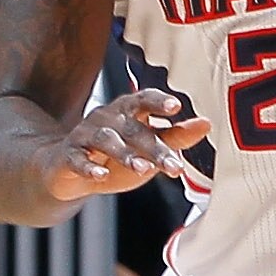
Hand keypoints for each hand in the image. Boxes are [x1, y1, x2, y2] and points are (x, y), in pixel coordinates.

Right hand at [39, 90, 212, 204]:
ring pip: (106, 140)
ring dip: (124, 154)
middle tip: (174, 166)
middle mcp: (107, 118)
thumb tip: (206, 123)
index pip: (144, 99)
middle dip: (153, 147)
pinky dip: (89, 167)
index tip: (176, 106)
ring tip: (143, 169)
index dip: (158, 102)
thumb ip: (176, 137)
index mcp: (128, 111)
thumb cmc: (118, 156)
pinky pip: (77, 159)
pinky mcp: (69, 156)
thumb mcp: (149, 147)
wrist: (70, 170)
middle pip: (132, 128)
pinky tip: (101, 176)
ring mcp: (86, 135)